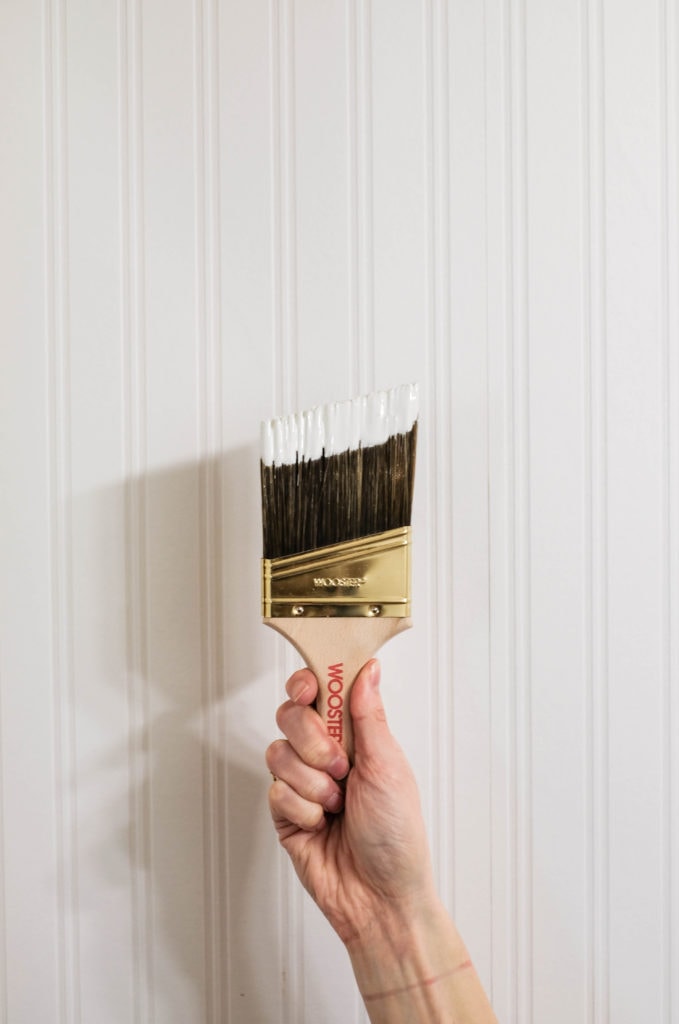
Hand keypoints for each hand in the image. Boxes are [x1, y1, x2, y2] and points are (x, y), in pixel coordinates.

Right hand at [265, 659, 436, 944]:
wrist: (379, 896)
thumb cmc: (397, 834)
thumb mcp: (389, 766)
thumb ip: (369, 716)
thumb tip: (369, 669)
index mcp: (353, 737)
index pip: (319, 692)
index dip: (308, 682)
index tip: (310, 688)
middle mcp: (324, 754)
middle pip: (290, 715)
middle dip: (312, 740)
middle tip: (339, 767)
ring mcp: (302, 782)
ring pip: (278, 753)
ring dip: (312, 783)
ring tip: (336, 806)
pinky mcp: (284, 812)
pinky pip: (276, 791)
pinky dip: (302, 810)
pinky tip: (321, 826)